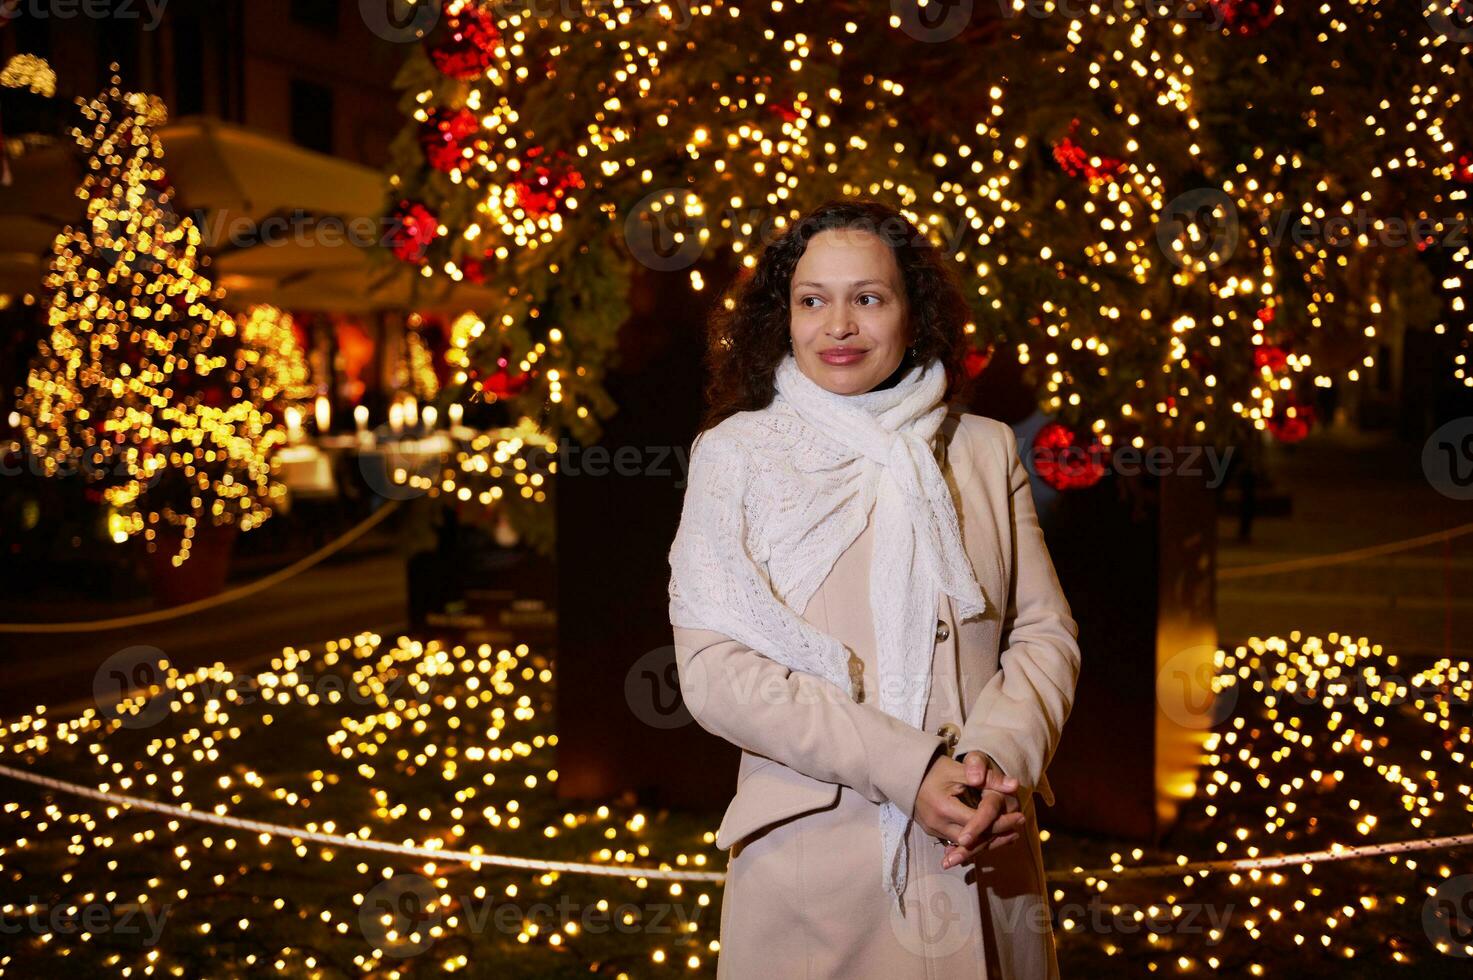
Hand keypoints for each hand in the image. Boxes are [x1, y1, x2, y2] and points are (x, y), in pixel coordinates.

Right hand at [914, 750, 1020, 866]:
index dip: (1001, 821)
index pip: (978, 822)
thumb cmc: (934, 769)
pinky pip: (956, 842)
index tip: (1020, 816)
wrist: (906, 773)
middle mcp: (937, 824)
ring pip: (965, 845)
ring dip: (988, 841)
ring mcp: (933, 830)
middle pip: (973, 839)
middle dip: (998, 836)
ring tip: (1011, 835)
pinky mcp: (932, 832)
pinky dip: (975, 841)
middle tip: (1019, 828)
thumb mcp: (960, 770)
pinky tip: (991, 838)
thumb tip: (1014, 785)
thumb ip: (987, 778)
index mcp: (943, 808)